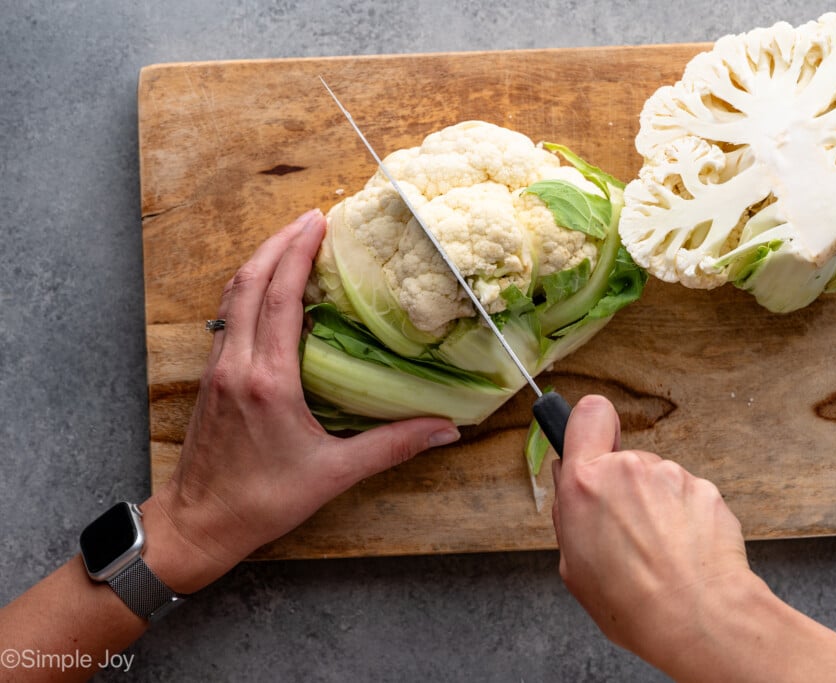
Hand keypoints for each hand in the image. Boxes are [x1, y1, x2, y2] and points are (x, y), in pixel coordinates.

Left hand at [141, 209, 460, 592]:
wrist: (200, 523)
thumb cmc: (264, 501)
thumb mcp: (334, 475)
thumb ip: (392, 446)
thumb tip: (446, 429)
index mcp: (268, 381)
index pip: (280, 298)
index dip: (298, 254)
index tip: (319, 223)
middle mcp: (237, 365)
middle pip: (250, 283)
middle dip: (278, 243)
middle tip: (311, 218)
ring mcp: (218, 368)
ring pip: (232, 296)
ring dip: (260, 262)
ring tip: (289, 241)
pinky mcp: (212, 378)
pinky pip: (227, 317)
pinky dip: (247, 290)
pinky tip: (267, 288)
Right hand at [551, 395, 753, 672]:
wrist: (698, 618)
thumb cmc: (633, 603)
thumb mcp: (574, 567)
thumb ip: (571, 514)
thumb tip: (572, 486)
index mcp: (585, 484)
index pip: (587, 415)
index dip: (590, 426)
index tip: (594, 443)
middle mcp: (628, 469)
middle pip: (622, 461)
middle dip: (623, 489)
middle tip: (627, 533)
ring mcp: (671, 475)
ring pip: (656, 481)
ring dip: (656, 507)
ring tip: (660, 552)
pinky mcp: (706, 489)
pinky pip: (687, 497)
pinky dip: (686, 519)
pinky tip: (685, 552)